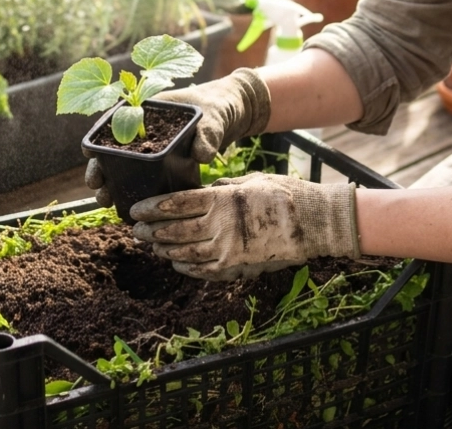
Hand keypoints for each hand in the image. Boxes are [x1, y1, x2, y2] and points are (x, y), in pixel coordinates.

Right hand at [83, 68, 271, 207]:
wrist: (233, 113)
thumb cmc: (219, 106)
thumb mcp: (213, 117)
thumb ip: (208, 133)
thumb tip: (202, 156)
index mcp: (148, 108)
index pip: (113, 121)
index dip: (97, 138)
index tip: (89, 154)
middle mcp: (145, 128)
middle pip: (112, 148)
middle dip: (100, 169)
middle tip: (97, 189)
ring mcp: (152, 147)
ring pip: (124, 166)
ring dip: (112, 183)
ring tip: (106, 202)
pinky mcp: (163, 163)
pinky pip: (144, 177)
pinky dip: (135, 189)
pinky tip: (128, 205)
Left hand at [129, 172, 358, 280]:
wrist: (315, 223)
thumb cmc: (286, 195)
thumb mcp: (251, 181)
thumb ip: (222, 188)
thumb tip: (201, 192)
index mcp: (221, 200)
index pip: (175, 203)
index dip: (152, 208)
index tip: (136, 210)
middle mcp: (219, 226)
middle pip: (173, 230)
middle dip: (151, 230)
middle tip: (136, 230)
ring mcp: (227, 250)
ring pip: (184, 253)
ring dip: (164, 250)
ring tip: (152, 245)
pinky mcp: (237, 267)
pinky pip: (203, 270)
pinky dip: (186, 267)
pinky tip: (177, 263)